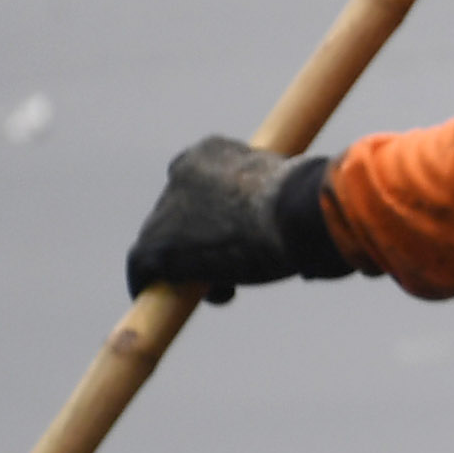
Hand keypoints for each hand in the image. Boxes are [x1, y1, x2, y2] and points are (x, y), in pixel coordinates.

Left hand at [129, 134, 333, 304]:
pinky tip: (172, 301)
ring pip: (164, 241)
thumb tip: (302, 231)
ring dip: (189, 265)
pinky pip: (142, 268)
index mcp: (211, 151)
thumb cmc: (311, 202)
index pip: (201, 182)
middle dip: (202, 240)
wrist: (297, 214)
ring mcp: (166, 209)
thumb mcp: (294, 191)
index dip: (216, 212)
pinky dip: (150, 284)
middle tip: (234, 266)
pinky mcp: (157, 246)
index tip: (238, 232)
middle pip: (179, 213)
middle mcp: (180, 172)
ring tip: (225, 287)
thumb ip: (279, 202)